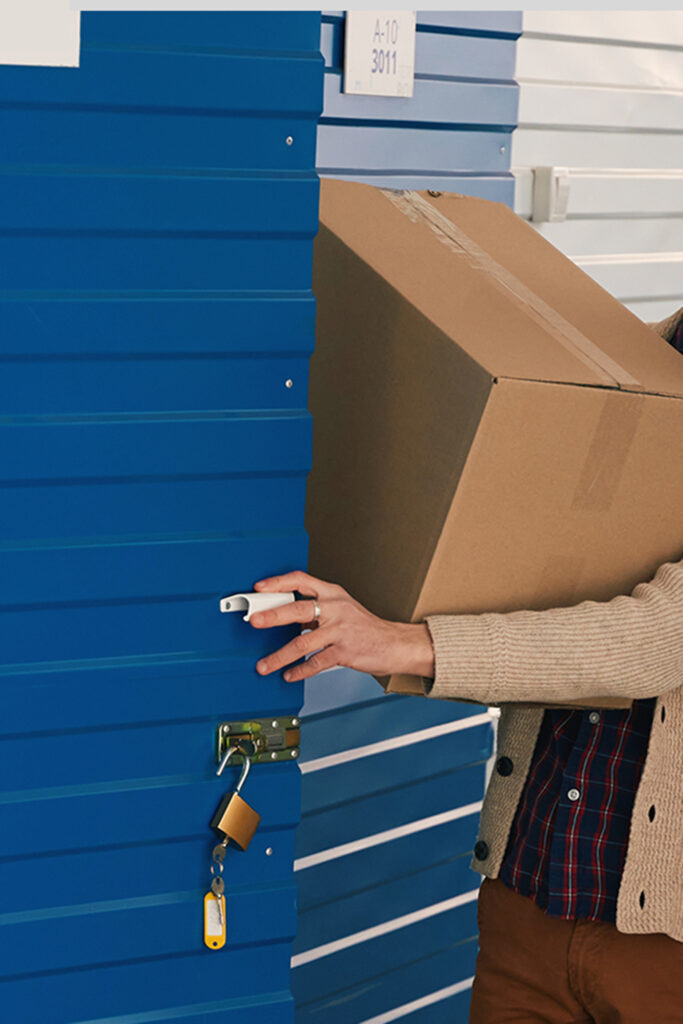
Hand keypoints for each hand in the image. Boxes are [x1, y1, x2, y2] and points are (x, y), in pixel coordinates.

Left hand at [249, 570, 434, 681]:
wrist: (395, 644)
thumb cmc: (365, 627)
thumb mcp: (341, 609)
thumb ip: (316, 610)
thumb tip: (283, 615)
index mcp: (332, 594)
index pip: (301, 580)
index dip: (278, 582)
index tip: (260, 587)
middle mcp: (336, 608)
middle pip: (298, 609)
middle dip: (273, 616)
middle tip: (255, 621)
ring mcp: (340, 630)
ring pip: (303, 642)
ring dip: (280, 656)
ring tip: (264, 665)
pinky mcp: (345, 652)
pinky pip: (316, 663)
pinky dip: (300, 671)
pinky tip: (289, 675)